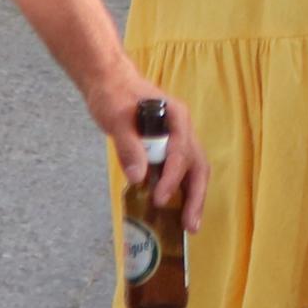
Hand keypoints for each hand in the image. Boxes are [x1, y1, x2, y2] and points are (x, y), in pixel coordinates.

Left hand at [90, 70, 208, 234]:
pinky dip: (180, 190)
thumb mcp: (117, 119)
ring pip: (193, 170)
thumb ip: (129, 146)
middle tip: (190, 225)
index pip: (181, 152)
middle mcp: (183, 129)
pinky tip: (175, 210)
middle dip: (196, 196)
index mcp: (177, 117)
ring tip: (189, 224)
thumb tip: (139, 178)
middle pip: (198, 165)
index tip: (160, 199)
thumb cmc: (114, 95)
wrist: (109, 81)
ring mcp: (178, 138)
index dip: (172, 178)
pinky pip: (180, 171)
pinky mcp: (167, 147)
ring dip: (193, 197)